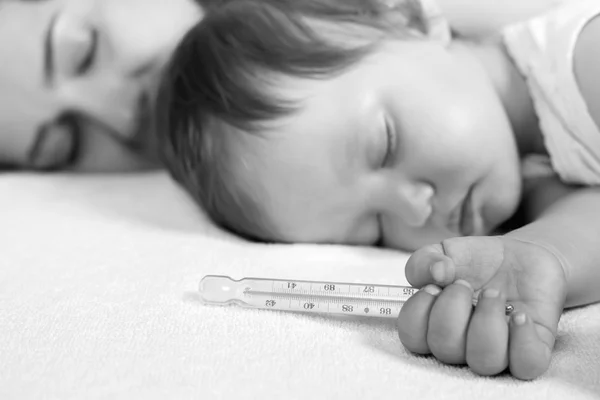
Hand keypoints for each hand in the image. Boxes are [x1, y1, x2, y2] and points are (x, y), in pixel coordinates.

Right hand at [397, 236, 566, 379]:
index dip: (419, 314)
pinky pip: (526, 365)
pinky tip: (520, 314)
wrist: (519, 257)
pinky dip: (522, 339)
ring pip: (483, 361)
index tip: (433, 287)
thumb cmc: (475, 262)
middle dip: (453, 309)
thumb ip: (424, 261)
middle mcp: (460, 347)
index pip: (412, 340)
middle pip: (445, 349)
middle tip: (465, 284)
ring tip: (495, 294)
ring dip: (487, 321)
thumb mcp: (442, 253)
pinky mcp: (530, 353)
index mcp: (433, 328)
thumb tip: (437, 273)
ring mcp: (496, 354)